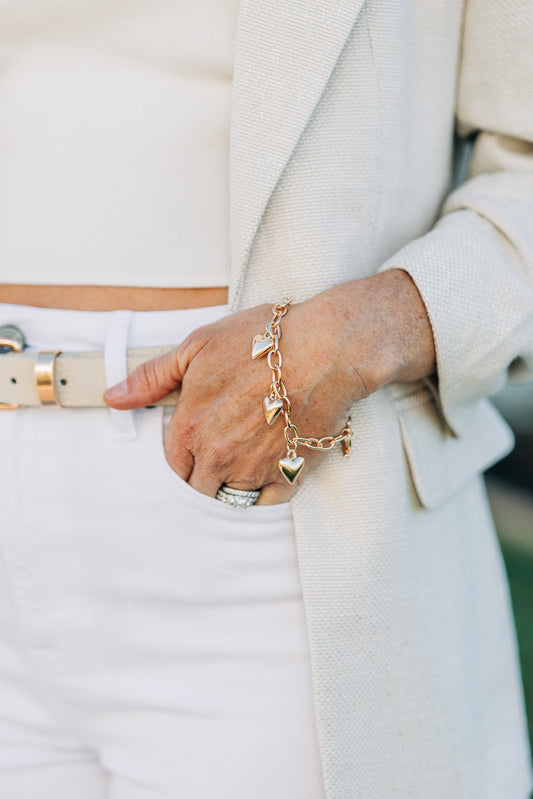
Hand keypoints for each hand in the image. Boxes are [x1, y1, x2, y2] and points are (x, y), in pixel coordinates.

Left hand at [103, 270, 435, 503]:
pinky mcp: (289, 474)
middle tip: (226, 451)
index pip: (173, 466)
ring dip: (234, 484)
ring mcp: (253, 469)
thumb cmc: (262, 341)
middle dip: (206, 474)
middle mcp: (217, 456)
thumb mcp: (197, 346)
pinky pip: (268, 502)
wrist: (324, 348)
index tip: (199, 444)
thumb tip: (113, 397)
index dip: (185, 456)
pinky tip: (271, 470)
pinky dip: (266, 493)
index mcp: (190, 427)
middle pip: (200, 487)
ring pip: (232, 497)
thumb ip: (152, 377)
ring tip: (247, 459)